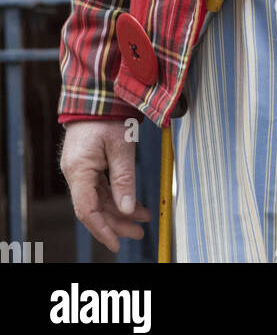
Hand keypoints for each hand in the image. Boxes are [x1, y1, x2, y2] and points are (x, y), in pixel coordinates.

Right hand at [60, 120, 150, 252]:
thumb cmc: (109, 115)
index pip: (87, 211)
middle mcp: (75, 172)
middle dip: (117, 222)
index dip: (102, 229)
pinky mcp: (88, 163)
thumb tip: (128, 210)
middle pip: (94, 207)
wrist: (99, 91)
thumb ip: (124, 179)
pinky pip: (100, 187)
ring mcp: (80, 168)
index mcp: (79, 170)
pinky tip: (133, 202)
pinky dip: (117, 196)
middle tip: (139, 232)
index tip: (117, 243)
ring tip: (143, 217)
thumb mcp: (121, 146)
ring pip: (99, 198)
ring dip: (120, 210)